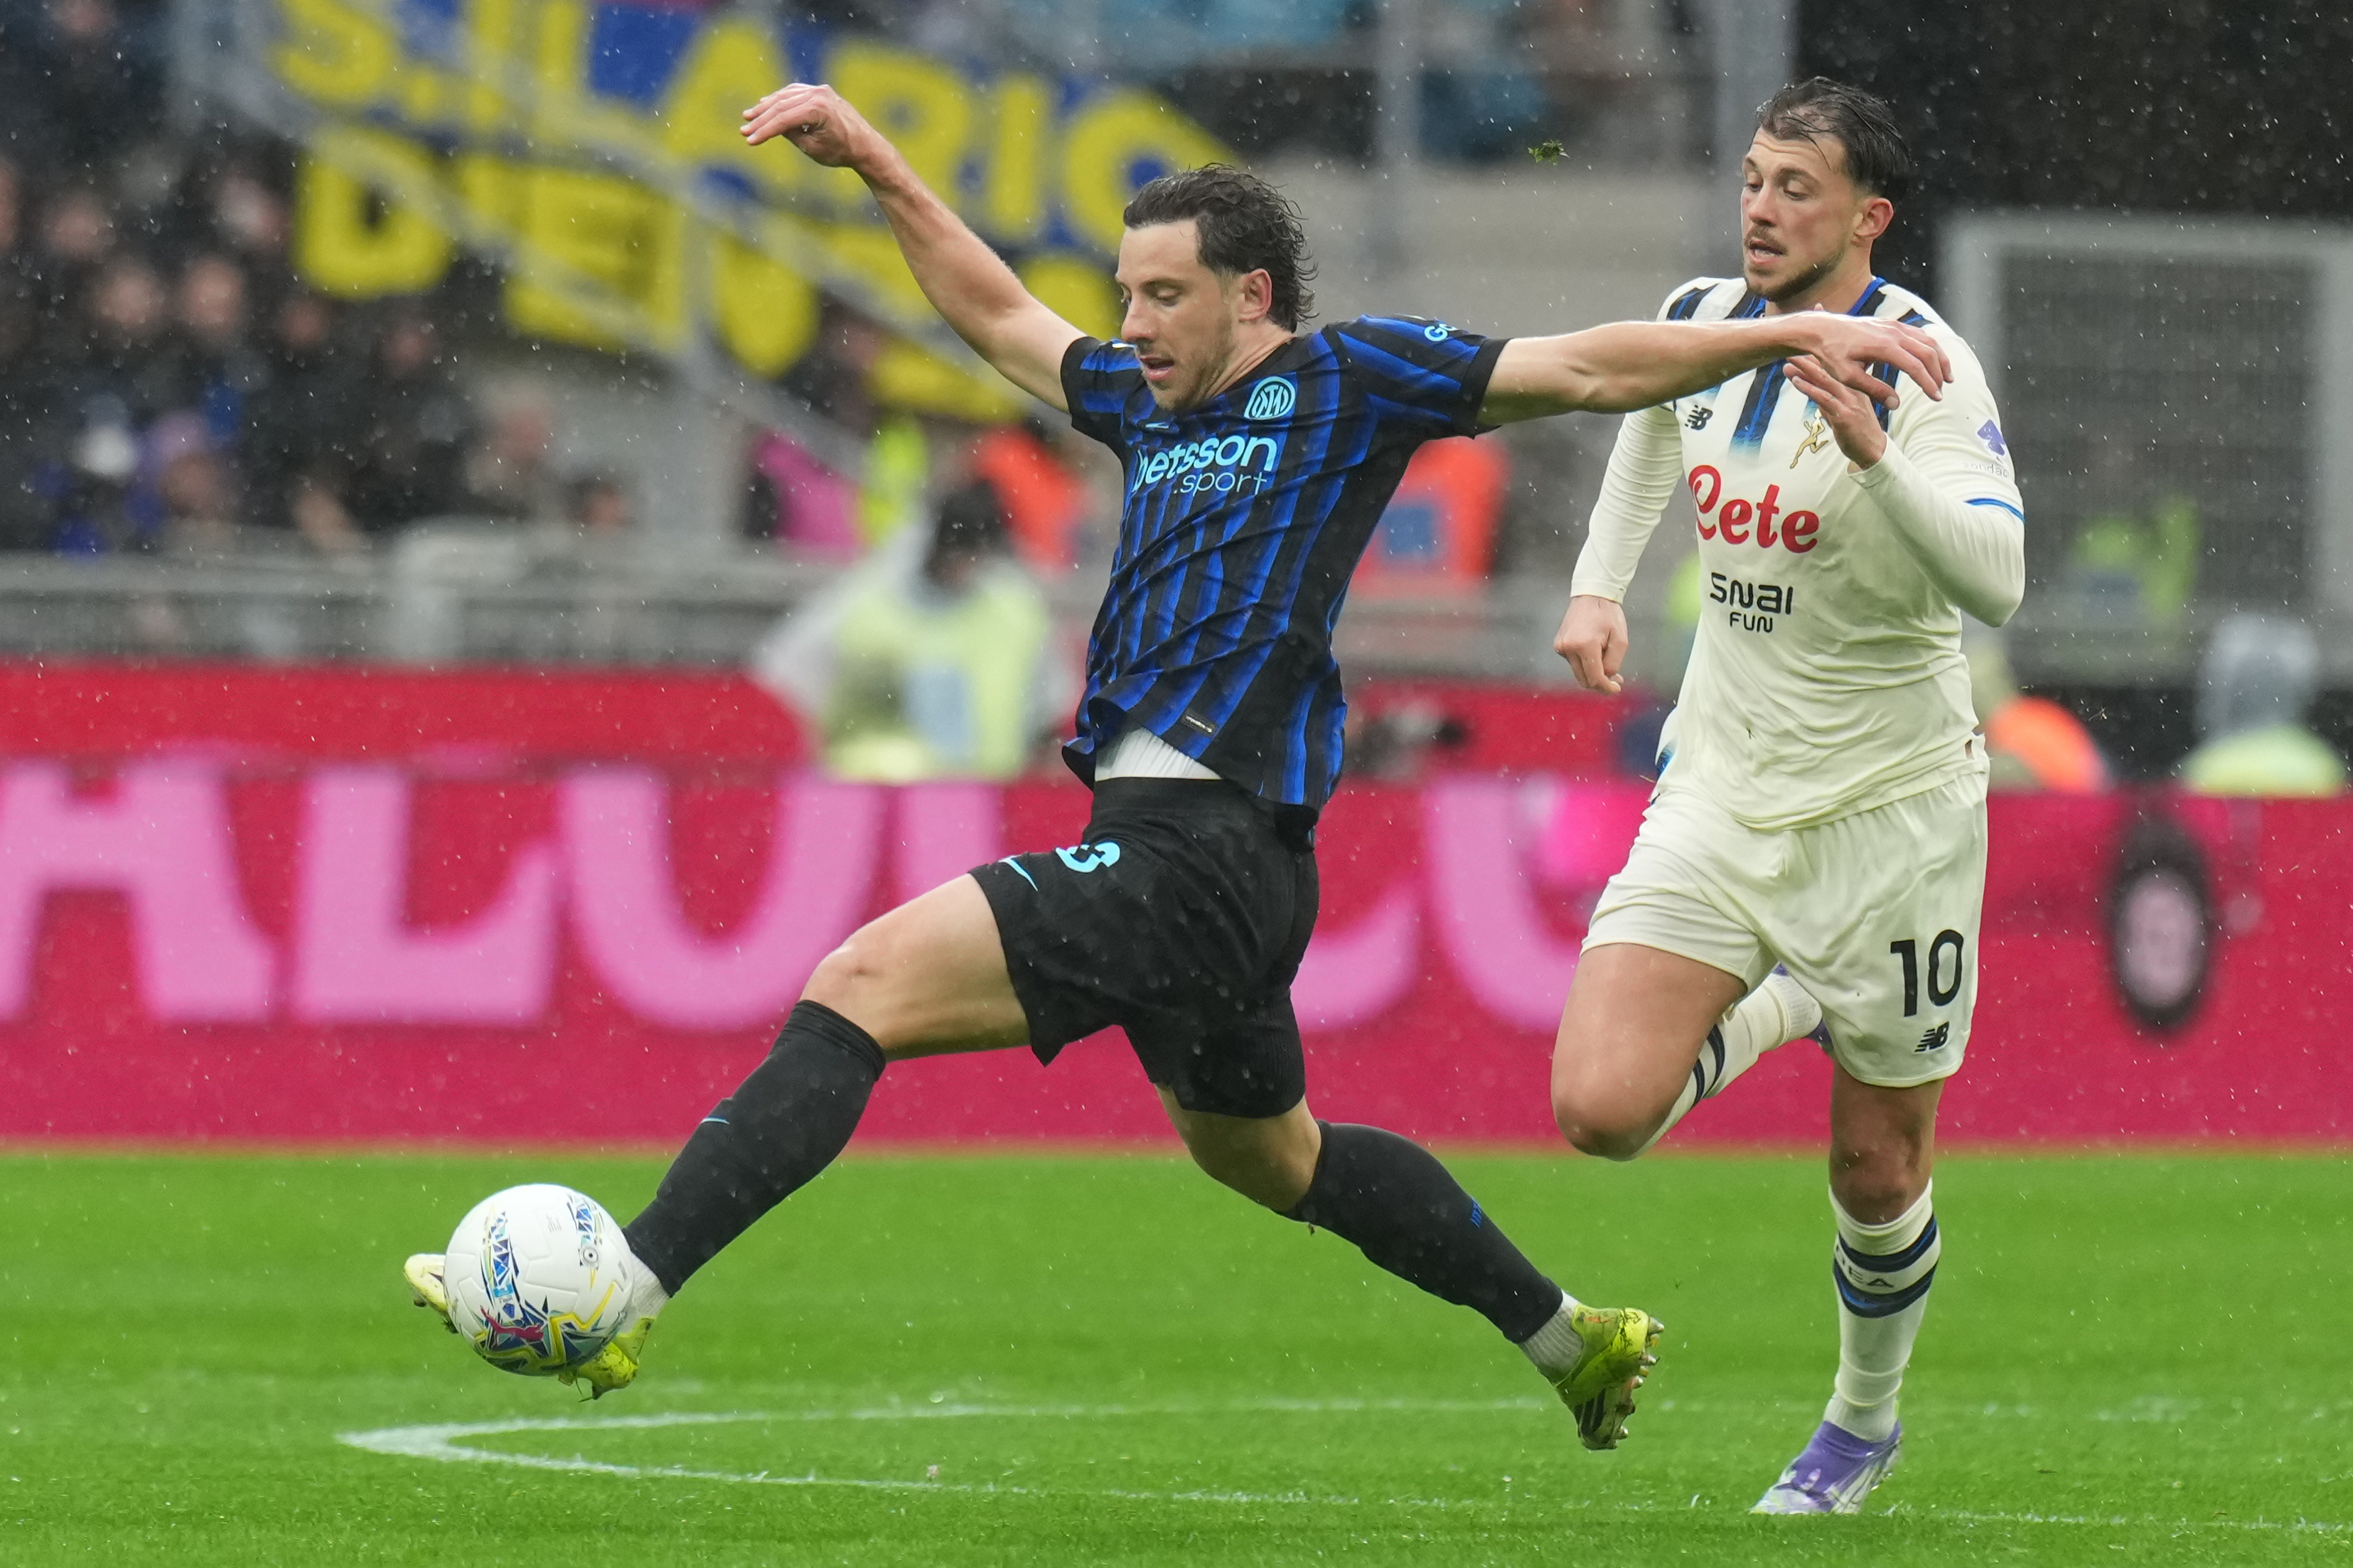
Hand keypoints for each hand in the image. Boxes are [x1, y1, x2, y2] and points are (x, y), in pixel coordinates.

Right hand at [741, 83, 886, 173]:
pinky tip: (766, 104)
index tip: (749, 140)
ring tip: (750, 115)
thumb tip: (774, 125)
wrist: (866, 146)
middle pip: (782, 105)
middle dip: (761, 118)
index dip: (764, 130)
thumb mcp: (812, 148)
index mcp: (818, 109)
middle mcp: (819, 94)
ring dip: (767, 106)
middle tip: (744, 128)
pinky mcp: (821, 92)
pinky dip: (780, 99)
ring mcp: (821, 90)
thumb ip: (792, 135)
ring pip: (786, 96)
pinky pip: (795, 93)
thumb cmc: (841, 152)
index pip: (783, 119)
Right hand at [1553, 594, 1628, 693]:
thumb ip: (1613, 663)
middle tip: (1617, 679)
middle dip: (1601, 682)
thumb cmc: (1609, 615)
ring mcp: (1560, 647)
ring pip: (1579, 672)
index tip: (1617, 689)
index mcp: (1584, 645)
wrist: (1591, 595)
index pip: (1594, 678)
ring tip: (1606, 658)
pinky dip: (1585, 662)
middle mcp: (1568, 648)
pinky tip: (1593, 647)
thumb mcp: (1620, 640)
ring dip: (1593, 671)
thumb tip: (1605, 679)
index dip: (1607, 688)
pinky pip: (1574, 662)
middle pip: (1584, 680)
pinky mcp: (1558, 645)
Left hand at [1783, 350, 1888, 468]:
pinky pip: (1824, 399)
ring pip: (1826, 380)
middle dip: (1810, 357)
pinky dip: (1809, 389)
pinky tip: (1797, 381)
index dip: (1819, 357)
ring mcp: (1850, 402)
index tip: (1804, 346)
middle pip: (1830, 370)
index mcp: (1856, 387)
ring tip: (1790, 359)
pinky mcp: (1844, 415)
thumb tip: (1811, 391)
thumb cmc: (1858, 431)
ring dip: (1806, 369)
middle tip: (1793, 345)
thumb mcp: (1841, 411)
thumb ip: (1826, 400)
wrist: (1873, 451)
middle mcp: (1854, 390)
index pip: (1837, 368)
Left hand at [1788, 314, 1949, 413]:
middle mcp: (1894, 333)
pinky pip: (1918, 334)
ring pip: (1927, 340)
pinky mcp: (1891, 324)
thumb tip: (1895, 404)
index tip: (1936, 397)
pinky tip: (1930, 359)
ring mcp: (1894, 326)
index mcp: (1885, 347)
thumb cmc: (1830, 354)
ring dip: (1939, 358)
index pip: (1916, 367)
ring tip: (1944, 376)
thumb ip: (1873, 390)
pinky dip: (1929, 348)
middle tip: (1941, 391)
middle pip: (1928, 352)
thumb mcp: (1848, 377)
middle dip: (1939, 372)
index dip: (1929, 383)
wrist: (1820, 329)